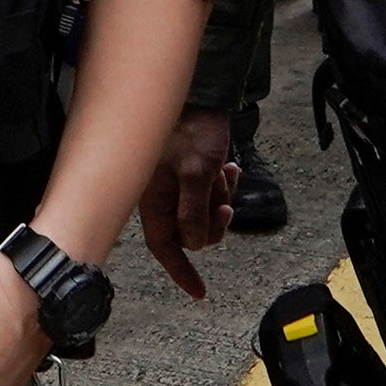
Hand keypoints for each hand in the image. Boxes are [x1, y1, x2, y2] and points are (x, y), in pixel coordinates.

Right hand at [137, 110, 235, 295]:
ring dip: (220, 198)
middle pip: (192, 232)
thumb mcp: (196, 172)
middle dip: (212, 223)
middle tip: (224, 205)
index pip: (165, 247)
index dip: (181, 272)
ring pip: (205, 213)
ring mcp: (178, 184)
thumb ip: (194, 212)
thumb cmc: (190, 127)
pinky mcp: (191, 172)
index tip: (199, 292)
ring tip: (223, 173)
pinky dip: (223, 184)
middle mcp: (164, 196)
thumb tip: (195, 243)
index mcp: (155, 199)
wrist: (200, 93)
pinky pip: (210, 193)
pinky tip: (229, 167)